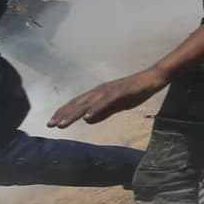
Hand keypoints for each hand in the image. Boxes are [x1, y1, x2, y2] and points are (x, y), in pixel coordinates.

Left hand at [50, 68, 169, 127]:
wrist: (154, 77)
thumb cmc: (137, 90)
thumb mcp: (117, 105)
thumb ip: (103, 112)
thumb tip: (87, 120)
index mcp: (99, 94)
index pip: (78, 104)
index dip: (65, 112)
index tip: (53, 123)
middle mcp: (100, 91)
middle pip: (78, 104)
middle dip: (63, 114)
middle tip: (49, 125)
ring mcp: (109, 90)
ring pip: (88, 104)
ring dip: (73, 114)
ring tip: (61, 124)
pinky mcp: (120, 91)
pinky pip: (105, 102)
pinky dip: (95, 109)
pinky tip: (87, 117)